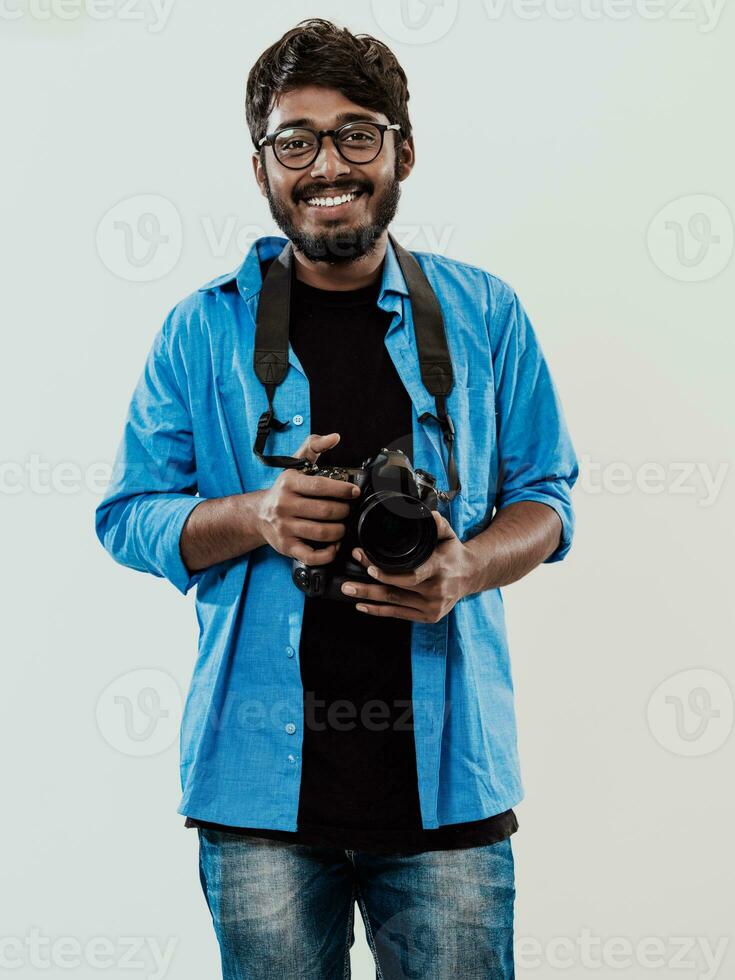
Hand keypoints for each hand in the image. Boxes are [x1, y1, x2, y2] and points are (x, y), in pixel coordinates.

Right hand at [256, 432, 359, 564]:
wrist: (258, 515)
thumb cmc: (284, 490)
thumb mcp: (295, 464)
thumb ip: (314, 446)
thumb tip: (335, 437)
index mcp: (288, 483)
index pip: (320, 487)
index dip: (342, 490)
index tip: (354, 493)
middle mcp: (283, 505)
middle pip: (325, 512)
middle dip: (343, 512)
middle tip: (348, 511)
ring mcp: (284, 528)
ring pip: (322, 533)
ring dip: (339, 531)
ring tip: (342, 526)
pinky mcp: (286, 547)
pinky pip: (312, 555)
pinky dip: (328, 553)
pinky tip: (333, 545)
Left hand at [341, 510, 477, 621]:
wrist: (470, 576)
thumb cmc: (453, 553)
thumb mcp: (449, 535)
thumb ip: (438, 524)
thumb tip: (426, 515)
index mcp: (440, 568)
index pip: (410, 574)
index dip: (387, 573)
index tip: (368, 565)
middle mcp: (437, 590)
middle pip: (397, 589)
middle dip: (369, 583)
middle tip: (348, 579)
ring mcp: (433, 607)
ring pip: (394, 602)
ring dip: (368, 597)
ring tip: (348, 590)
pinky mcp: (428, 617)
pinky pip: (399, 614)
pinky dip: (378, 611)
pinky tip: (362, 605)